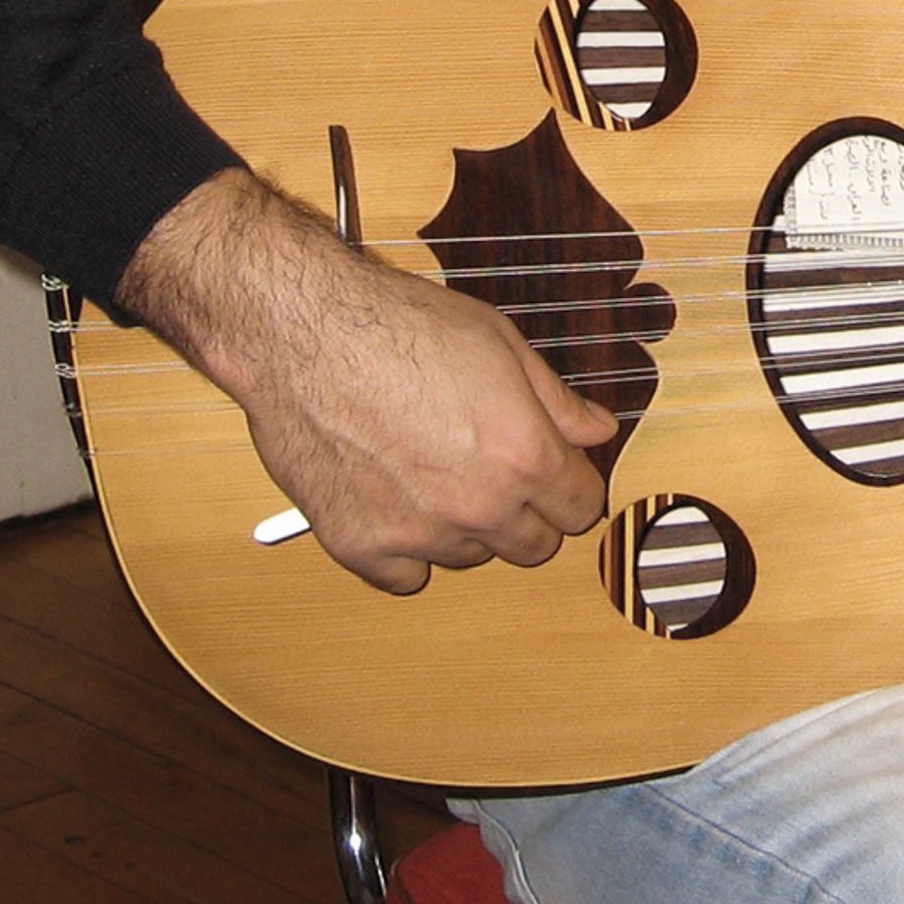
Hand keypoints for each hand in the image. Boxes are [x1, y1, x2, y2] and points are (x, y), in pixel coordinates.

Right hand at [117, 168, 618, 592]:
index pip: (581, 509)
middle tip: (495, 471)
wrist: (306, 335)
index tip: (557, 474)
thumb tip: (597, 429)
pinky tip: (396, 503)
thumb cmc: (401, 327)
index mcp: (525, 456)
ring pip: (469, 559)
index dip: (572, 486)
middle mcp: (478, 507)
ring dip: (464, 528)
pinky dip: (405, 550)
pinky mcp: (360, 547)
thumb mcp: (501, 344)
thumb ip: (557, 401)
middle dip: (526, 512)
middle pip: (533, 547)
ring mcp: (417, 534)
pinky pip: (404, 577)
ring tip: (434, 471)